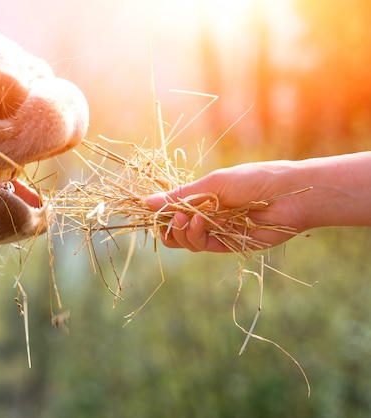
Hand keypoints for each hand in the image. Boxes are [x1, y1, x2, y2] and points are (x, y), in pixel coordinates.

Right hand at [145, 161, 308, 251]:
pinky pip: (201, 246)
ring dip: (179, 231)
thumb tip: (146, 202)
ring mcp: (217, 232)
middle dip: (166, 226)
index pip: (172, 210)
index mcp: (203, 198)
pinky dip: (194, 235)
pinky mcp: (228, 246)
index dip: (160, 213)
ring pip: (185, 241)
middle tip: (169, 218)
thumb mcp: (211, 184)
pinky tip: (199, 221)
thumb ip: (180, 197)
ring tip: (185, 219)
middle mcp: (208, 216)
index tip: (150, 210)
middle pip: (174, 230)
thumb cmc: (254, 180)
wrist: (289, 196)